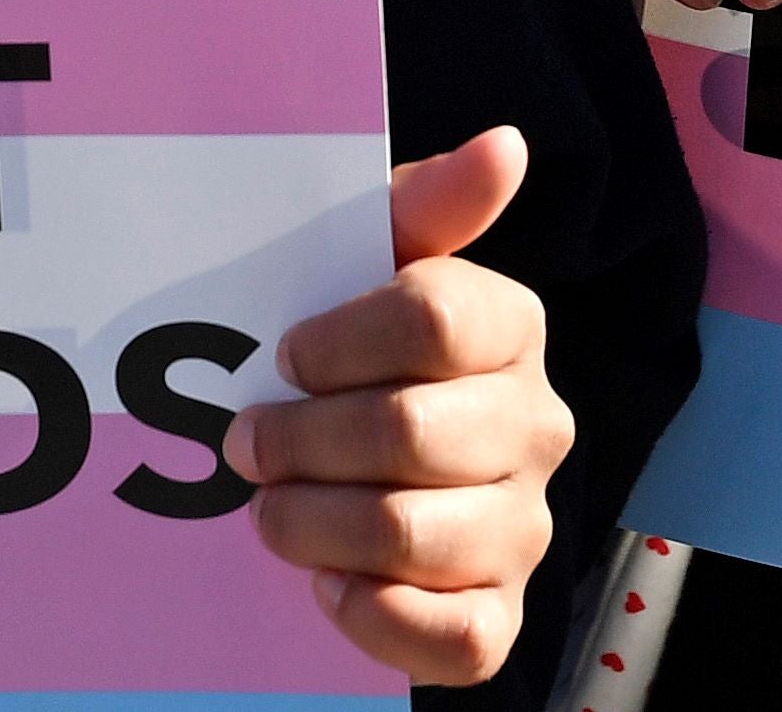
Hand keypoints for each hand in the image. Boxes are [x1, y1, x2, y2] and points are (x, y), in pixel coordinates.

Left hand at [231, 125, 571, 684]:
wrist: (362, 482)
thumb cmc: (357, 358)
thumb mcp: (370, 268)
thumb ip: (425, 206)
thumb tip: (505, 144)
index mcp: (513, 328)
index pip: (433, 318)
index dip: (336, 341)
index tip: (285, 354)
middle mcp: (537, 426)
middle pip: (407, 431)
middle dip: (299, 440)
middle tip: (244, 443)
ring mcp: (524, 528)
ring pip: (411, 535)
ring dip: (310, 525)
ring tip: (269, 509)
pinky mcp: (498, 617)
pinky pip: (445, 635)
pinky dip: (367, 613)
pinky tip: (325, 581)